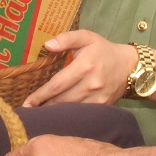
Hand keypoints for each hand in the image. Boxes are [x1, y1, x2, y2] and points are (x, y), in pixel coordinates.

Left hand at [21, 31, 136, 106]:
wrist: (129, 66)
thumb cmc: (103, 50)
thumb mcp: (86, 37)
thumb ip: (66, 38)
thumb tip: (47, 45)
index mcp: (84, 66)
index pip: (57, 84)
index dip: (40, 95)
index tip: (26, 104)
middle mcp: (91, 84)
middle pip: (61, 101)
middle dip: (43, 107)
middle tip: (28, 112)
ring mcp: (98, 98)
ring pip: (71, 110)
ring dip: (54, 114)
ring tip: (40, 115)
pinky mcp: (103, 106)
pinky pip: (82, 114)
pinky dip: (69, 117)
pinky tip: (59, 118)